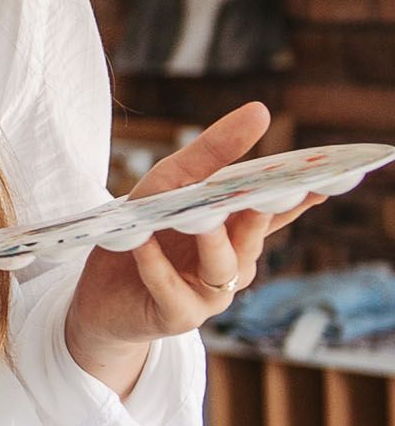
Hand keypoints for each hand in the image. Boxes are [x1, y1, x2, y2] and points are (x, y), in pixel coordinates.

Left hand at [66, 101, 327, 366]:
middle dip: (259, 213)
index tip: (324, 177)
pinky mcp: (178, 314)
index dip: (301, 195)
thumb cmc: (142, 231)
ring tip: (200, 220)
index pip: (275, 210)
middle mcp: (234, 263)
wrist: (100, 293)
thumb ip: (212, 153)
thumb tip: (260, 111)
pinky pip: (170, 287)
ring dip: (213, 241)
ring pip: (223, 265)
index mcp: (237, 231)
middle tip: (262, 191)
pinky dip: (157, 265)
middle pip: (253, 235)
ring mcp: (210, 293)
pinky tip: (142, 243)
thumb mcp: (169, 182)